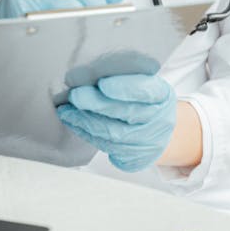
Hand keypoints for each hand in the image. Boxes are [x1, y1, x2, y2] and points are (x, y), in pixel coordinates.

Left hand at [57, 73, 176, 172]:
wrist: (158, 131)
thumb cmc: (144, 100)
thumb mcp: (142, 82)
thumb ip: (122, 76)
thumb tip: (88, 72)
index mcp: (162, 95)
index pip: (145, 90)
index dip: (124, 88)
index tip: (103, 83)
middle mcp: (159, 120)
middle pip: (127, 113)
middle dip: (98, 104)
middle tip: (76, 95)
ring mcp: (148, 142)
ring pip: (114, 134)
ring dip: (86, 121)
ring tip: (67, 110)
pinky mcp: (134, 158)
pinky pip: (107, 147)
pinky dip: (87, 133)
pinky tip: (74, 123)